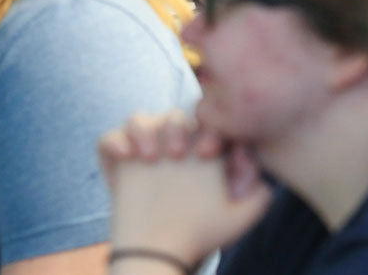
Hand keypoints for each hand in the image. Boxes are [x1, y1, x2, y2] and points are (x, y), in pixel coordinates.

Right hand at [99, 111, 271, 265]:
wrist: (165, 252)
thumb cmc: (206, 230)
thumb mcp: (243, 211)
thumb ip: (259, 183)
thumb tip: (252, 157)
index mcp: (201, 149)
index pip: (207, 122)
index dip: (210, 130)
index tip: (209, 154)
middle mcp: (171, 144)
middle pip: (175, 115)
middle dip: (177, 129)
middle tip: (178, 154)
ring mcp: (143, 151)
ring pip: (140, 118)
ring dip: (144, 130)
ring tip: (150, 157)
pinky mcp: (117, 161)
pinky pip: (108, 138)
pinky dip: (114, 142)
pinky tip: (127, 157)